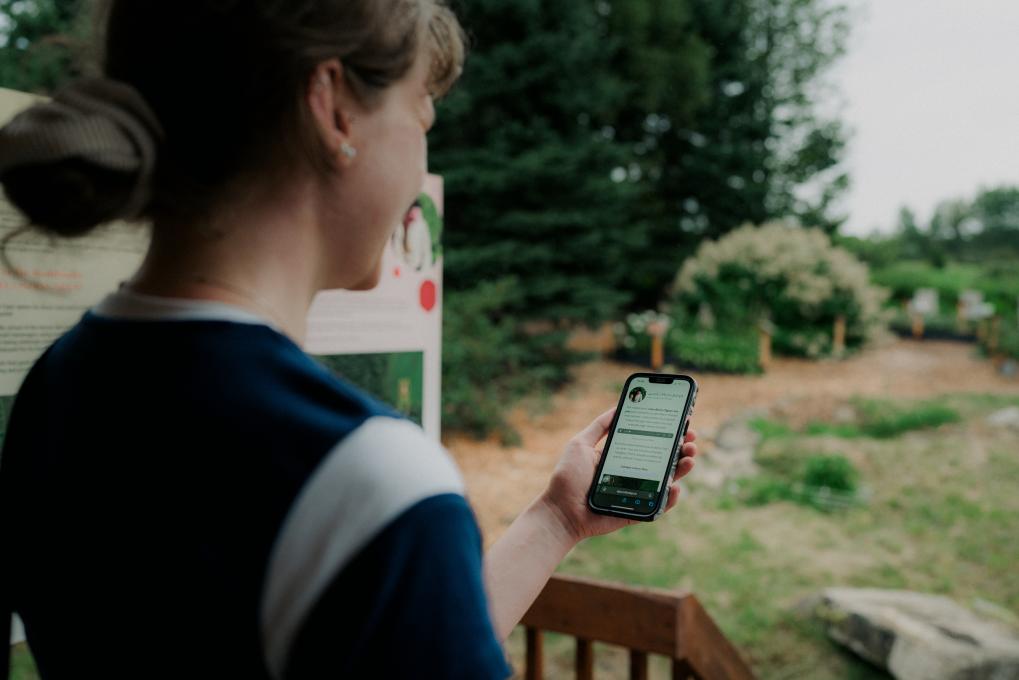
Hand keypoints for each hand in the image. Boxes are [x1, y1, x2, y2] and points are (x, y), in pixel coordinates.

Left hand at [537, 406, 697, 543]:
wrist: (560, 511)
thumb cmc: (567, 478)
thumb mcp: (580, 444)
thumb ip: (599, 427)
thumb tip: (618, 406)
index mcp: (621, 457)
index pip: (650, 442)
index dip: (667, 433)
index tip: (682, 422)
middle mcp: (632, 474)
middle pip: (663, 460)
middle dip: (681, 449)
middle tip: (692, 439)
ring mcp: (637, 493)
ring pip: (666, 481)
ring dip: (682, 469)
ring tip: (690, 458)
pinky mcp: (637, 512)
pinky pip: (659, 506)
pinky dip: (670, 498)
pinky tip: (675, 486)